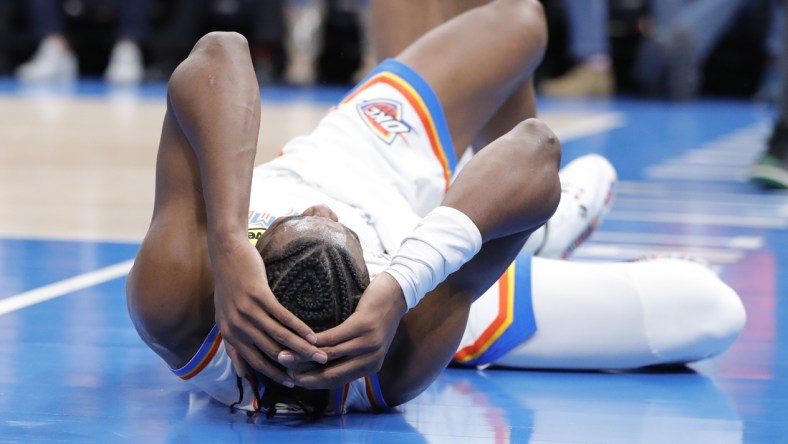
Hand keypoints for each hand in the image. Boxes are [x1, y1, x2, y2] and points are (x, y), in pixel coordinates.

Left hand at [211, 237, 327, 385]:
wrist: (226, 254)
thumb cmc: (228, 285)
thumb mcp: (224, 318)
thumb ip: (233, 346)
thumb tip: (241, 374)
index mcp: (230, 333)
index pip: (254, 361)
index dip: (274, 373)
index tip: (291, 382)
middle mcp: (237, 326)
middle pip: (270, 351)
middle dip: (293, 363)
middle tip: (314, 369)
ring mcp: (248, 311)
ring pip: (279, 336)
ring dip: (302, 348)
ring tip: (319, 355)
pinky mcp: (259, 296)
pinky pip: (283, 317)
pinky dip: (299, 328)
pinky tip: (312, 335)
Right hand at [290, 272, 406, 388]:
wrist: (397, 293)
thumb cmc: (377, 316)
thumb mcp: (366, 341)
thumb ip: (349, 356)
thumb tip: (320, 366)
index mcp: (370, 367)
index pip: (336, 382)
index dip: (313, 383)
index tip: (293, 381)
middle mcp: (371, 360)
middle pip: (331, 375)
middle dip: (305, 376)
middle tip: (283, 371)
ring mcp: (369, 344)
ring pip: (329, 356)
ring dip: (304, 357)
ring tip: (285, 355)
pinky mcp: (364, 326)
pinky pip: (334, 336)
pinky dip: (316, 340)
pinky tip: (301, 338)